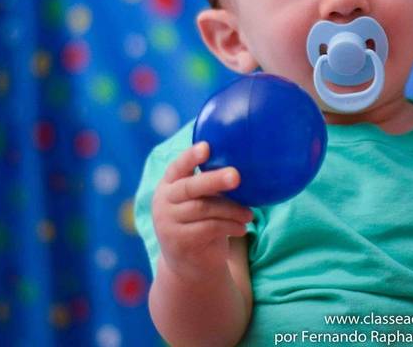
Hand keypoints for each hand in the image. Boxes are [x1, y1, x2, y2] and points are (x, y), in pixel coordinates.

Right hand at [151, 141, 253, 279]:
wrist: (189, 266)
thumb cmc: (201, 223)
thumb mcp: (202, 202)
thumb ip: (212, 187)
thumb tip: (245, 168)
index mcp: (169, 185)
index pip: (177, 167)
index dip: (190, 156)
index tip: (206, 147)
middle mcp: (164, 202)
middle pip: (190, 187)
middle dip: (215, 180)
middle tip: (236, 176)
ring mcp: (168, 223)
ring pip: (204, 208)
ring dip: (231, 209)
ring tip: (249, 214)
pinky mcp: (179, 242)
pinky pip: (209, 228)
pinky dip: (230, 226)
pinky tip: (242, 228)